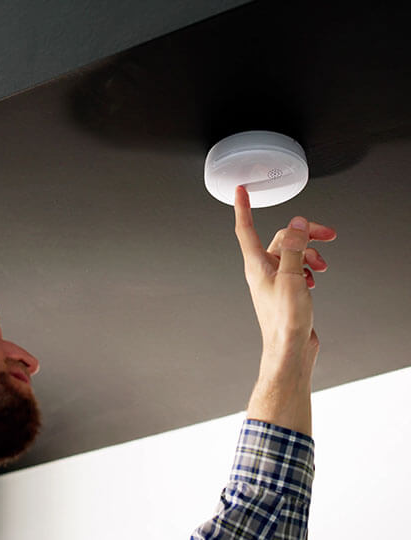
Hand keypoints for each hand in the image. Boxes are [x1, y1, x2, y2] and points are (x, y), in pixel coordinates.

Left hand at [233, 185, 336, 434]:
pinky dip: (308, 268)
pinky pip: (296, 269)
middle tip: (328, 233)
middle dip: (305, 234)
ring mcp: (274, 281)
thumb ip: (293, 248)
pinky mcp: (285, 290)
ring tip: (322, 265)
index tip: (241, 190)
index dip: (243, 207)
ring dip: (310, 254)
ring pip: (292, 253)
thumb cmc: (285, 321)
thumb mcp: (291, 277)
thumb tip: (295, 223)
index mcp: (257, 264)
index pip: (246, 228)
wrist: (290, 349)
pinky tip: (314, 278)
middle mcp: (262, 270)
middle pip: (281, 238)